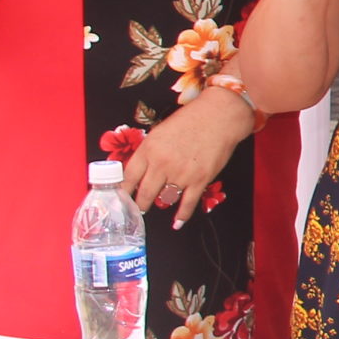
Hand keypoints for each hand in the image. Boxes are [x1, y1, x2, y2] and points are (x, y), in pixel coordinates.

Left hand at [121, 87, 255, 228]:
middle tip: (136, 209)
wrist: (219, 116)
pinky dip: (182, 215)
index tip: (120, 198)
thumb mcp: (160, 132)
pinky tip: (177, 222)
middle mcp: (162, 163)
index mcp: (149, 149)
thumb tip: (141, 171)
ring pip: (164, 199)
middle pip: (144, 193)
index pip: (129, 177)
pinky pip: (187, 204)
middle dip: (138, 204)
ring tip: (156, 206)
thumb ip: (149, 152)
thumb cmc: (190, 120)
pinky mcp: (199, 180)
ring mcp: (181, 174)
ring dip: (159, 204)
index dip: (122, 191)